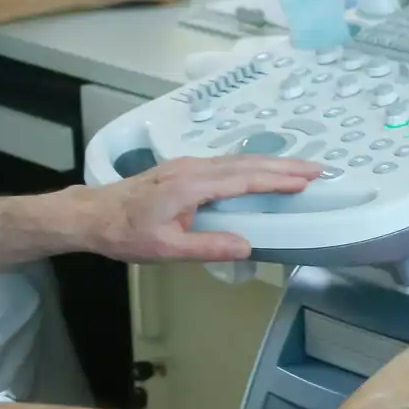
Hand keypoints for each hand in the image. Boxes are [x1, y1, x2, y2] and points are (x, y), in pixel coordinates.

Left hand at [88, 155, 322, 261]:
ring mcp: (188, 165)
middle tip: (319, 170)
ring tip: (299, 170)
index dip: (278, 180)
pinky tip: (260, 171)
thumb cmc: (125, 234)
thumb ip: (206, 247)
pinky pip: (226, 163)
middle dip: (285, 167)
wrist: (90, 215)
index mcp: (192, 185)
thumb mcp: (165, 249)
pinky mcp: (183, 169)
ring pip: (237, 160)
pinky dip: (251, 165)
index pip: (245, 179)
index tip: (308, 180)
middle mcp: (194, 168)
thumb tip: (248, 246)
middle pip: (247, 164)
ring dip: (270, 164)